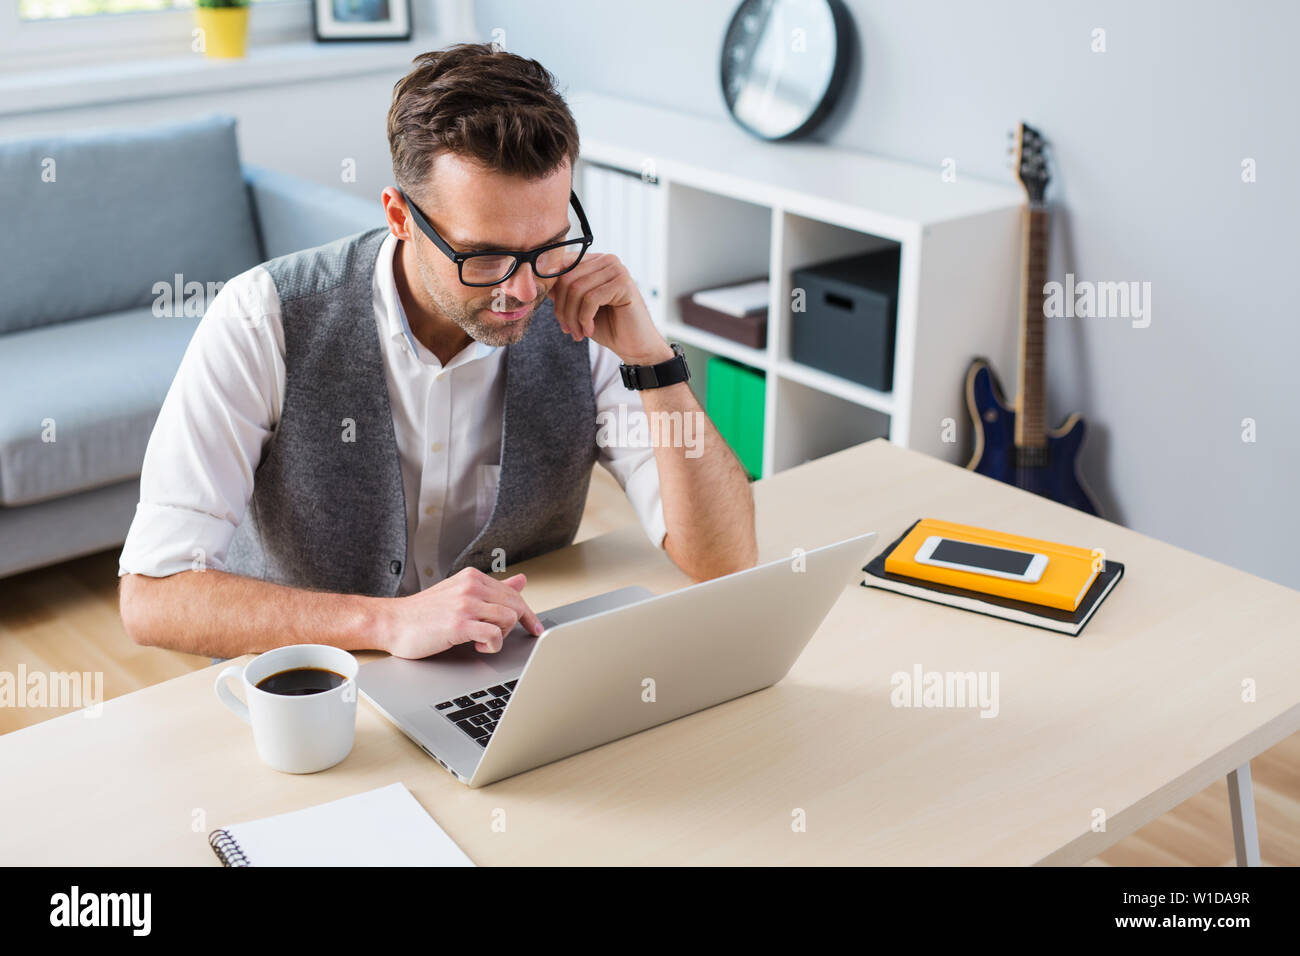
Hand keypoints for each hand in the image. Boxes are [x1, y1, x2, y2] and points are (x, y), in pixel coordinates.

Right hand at [380, 568, 544, 659]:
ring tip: (482, 641)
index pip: (514, 593)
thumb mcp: (459, 593)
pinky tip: (477, 647)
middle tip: (500, 639)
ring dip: (501, 636)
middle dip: (516, 626)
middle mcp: (471, 586)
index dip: (528, 613)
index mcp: (473, 578)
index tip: (535, 628)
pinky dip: (492, 646)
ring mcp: (465, 604)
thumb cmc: (423, 613)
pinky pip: (494, 635)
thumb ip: (492, 588)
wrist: (392, 623)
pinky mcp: (459, 624)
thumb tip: (521, 580)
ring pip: (508, 618)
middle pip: (516, 605)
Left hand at [547, 252, 673, 364]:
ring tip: (578, 333)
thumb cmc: (606, 326)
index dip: (554, 293)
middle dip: (562, 309)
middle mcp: (606, 260)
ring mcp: (617, 269)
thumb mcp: (577, 306)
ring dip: (573, 317)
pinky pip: (590, 298)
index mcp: (594, 261)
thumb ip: (561, 291)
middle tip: (568, 330)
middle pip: (566, 279)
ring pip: (576, 290)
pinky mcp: (623, 283)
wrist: (633, 345)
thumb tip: (536, 282)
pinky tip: (589, 330)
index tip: (559, 319)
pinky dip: (585, 318)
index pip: (562, 268)